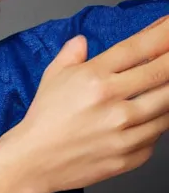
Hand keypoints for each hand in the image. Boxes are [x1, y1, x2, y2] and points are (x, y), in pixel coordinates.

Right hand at [10, 15, 168, 192]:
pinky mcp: (133, 154)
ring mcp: (126, 130)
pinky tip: (154, 111)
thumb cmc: (44, 117)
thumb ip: (71, 54)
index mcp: (93, 78)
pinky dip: (160, 118)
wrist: (37, 159)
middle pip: (162, 72)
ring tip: (167, 80)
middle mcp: (113, 102)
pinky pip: (159, 132)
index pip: (137, 48)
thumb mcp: (52, 75)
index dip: (162, 33)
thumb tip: (82, 40)